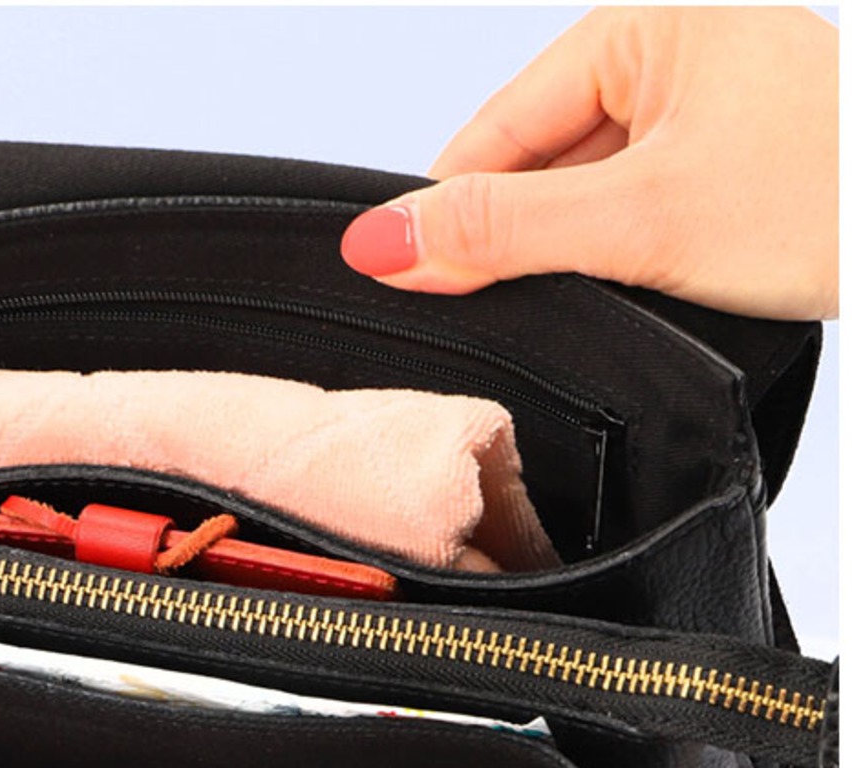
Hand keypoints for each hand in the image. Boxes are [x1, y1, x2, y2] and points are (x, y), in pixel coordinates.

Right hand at [340, 7, 836, 319]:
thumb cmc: (827, 200)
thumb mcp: (640, 218)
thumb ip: (503, 229)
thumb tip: (380, 240)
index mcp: (640, 33)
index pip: (492, 134)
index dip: (450, 215)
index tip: (418, 287)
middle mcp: (667, 63)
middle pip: (534, 170)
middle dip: (519, 245)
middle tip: (527, 314)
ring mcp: (701, 116)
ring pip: (583, 201)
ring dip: (573, 261)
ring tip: (610, 302)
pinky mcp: (727, 169)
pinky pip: (635, 217)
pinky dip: (623, 264)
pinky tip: (642, 297)